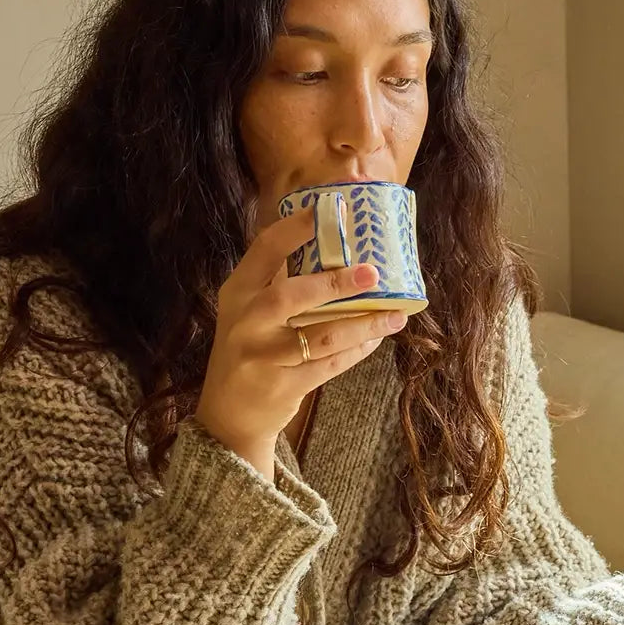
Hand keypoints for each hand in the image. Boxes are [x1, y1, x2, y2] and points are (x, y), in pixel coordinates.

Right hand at [193, 207, 408, 477]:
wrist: (228, 415)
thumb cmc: (249, 348)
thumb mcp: (249, 310)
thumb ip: (279, 279)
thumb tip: (333, 243)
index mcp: (237, 292)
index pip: (264, 250)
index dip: (296, 227)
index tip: (329, 209)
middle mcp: (247, 321)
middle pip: (292, 295)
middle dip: (336, 283)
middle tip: (373, 274)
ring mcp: (264, 356)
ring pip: (322, 335)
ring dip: (364, 324)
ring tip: (394, 314)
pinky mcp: (284, 386)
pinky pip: (331, 364)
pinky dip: (358, 350)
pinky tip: (377, 338)